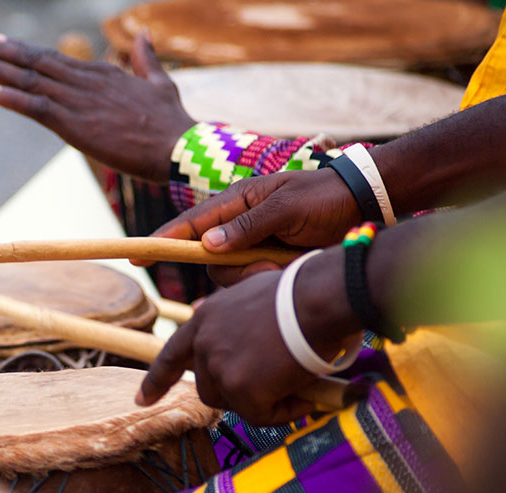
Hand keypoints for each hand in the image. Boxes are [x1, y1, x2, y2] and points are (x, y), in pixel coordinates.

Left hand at [0, 31, 193, 182]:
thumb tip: (143, 34)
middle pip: (34, 62)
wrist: (178, 147)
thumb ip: (145, 59)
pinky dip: (13, 99)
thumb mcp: (158, 82)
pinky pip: (37, 109)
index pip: (53, 58)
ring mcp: (78, 102)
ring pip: (29, 80)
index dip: (23, 51)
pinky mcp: (76, 126)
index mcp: (101, 73)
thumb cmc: (172, 121)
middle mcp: (85, 82)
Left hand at [135, 248, 358, 423]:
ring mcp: (220, 367)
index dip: (157, 381)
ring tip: (295, 384)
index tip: (141, 400)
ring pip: (235, 404)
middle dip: (236, 394)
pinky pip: (262, 416)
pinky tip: (305, 396)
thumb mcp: (252, 297)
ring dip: (263, 402)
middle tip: (269, 391)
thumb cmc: (299, 294)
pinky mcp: (241, 389)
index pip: (171, 356)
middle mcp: (204, 344)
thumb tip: (239, 347)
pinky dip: (284, 411)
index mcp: (205, 319)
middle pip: (208, 389)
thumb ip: (235, 321)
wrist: (318, 298)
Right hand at [146, 169, 360, 285]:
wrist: (367, 207)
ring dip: (257, 277)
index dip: (163, 240)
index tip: (138, 257)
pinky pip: (254, 280)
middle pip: (212, 259)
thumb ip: (247, 226)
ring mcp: (255, 243)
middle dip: (235, 270)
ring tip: (288, 266)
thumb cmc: (327, 198)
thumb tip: (207, 244)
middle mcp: (240, 224)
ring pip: (233, 274)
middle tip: (269, 267)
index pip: (190, 224)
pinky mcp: (271, 260)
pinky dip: (269, 281)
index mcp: (238, 202)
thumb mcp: (287, 208)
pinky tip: (290, 272)